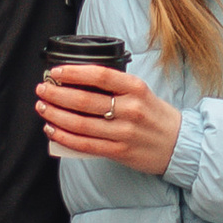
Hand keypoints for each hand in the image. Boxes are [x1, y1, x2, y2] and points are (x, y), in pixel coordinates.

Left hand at [36, 64, 183, 178]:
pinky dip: (65, 137)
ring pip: (81, 124)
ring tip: (42, 108)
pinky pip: (85, 144)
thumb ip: (115, 87)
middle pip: (85, 101)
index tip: (56, 72)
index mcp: (136, 88)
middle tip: (42, 90)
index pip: (100, 76)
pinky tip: (53, 129)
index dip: (74, 73)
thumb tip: (77, 83)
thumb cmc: (156, 116)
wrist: (179, 144)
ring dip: (56, 115)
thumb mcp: (142, 93)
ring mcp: (124, 132)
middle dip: (57, 94)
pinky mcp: (119, 150)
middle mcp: (131, 109)